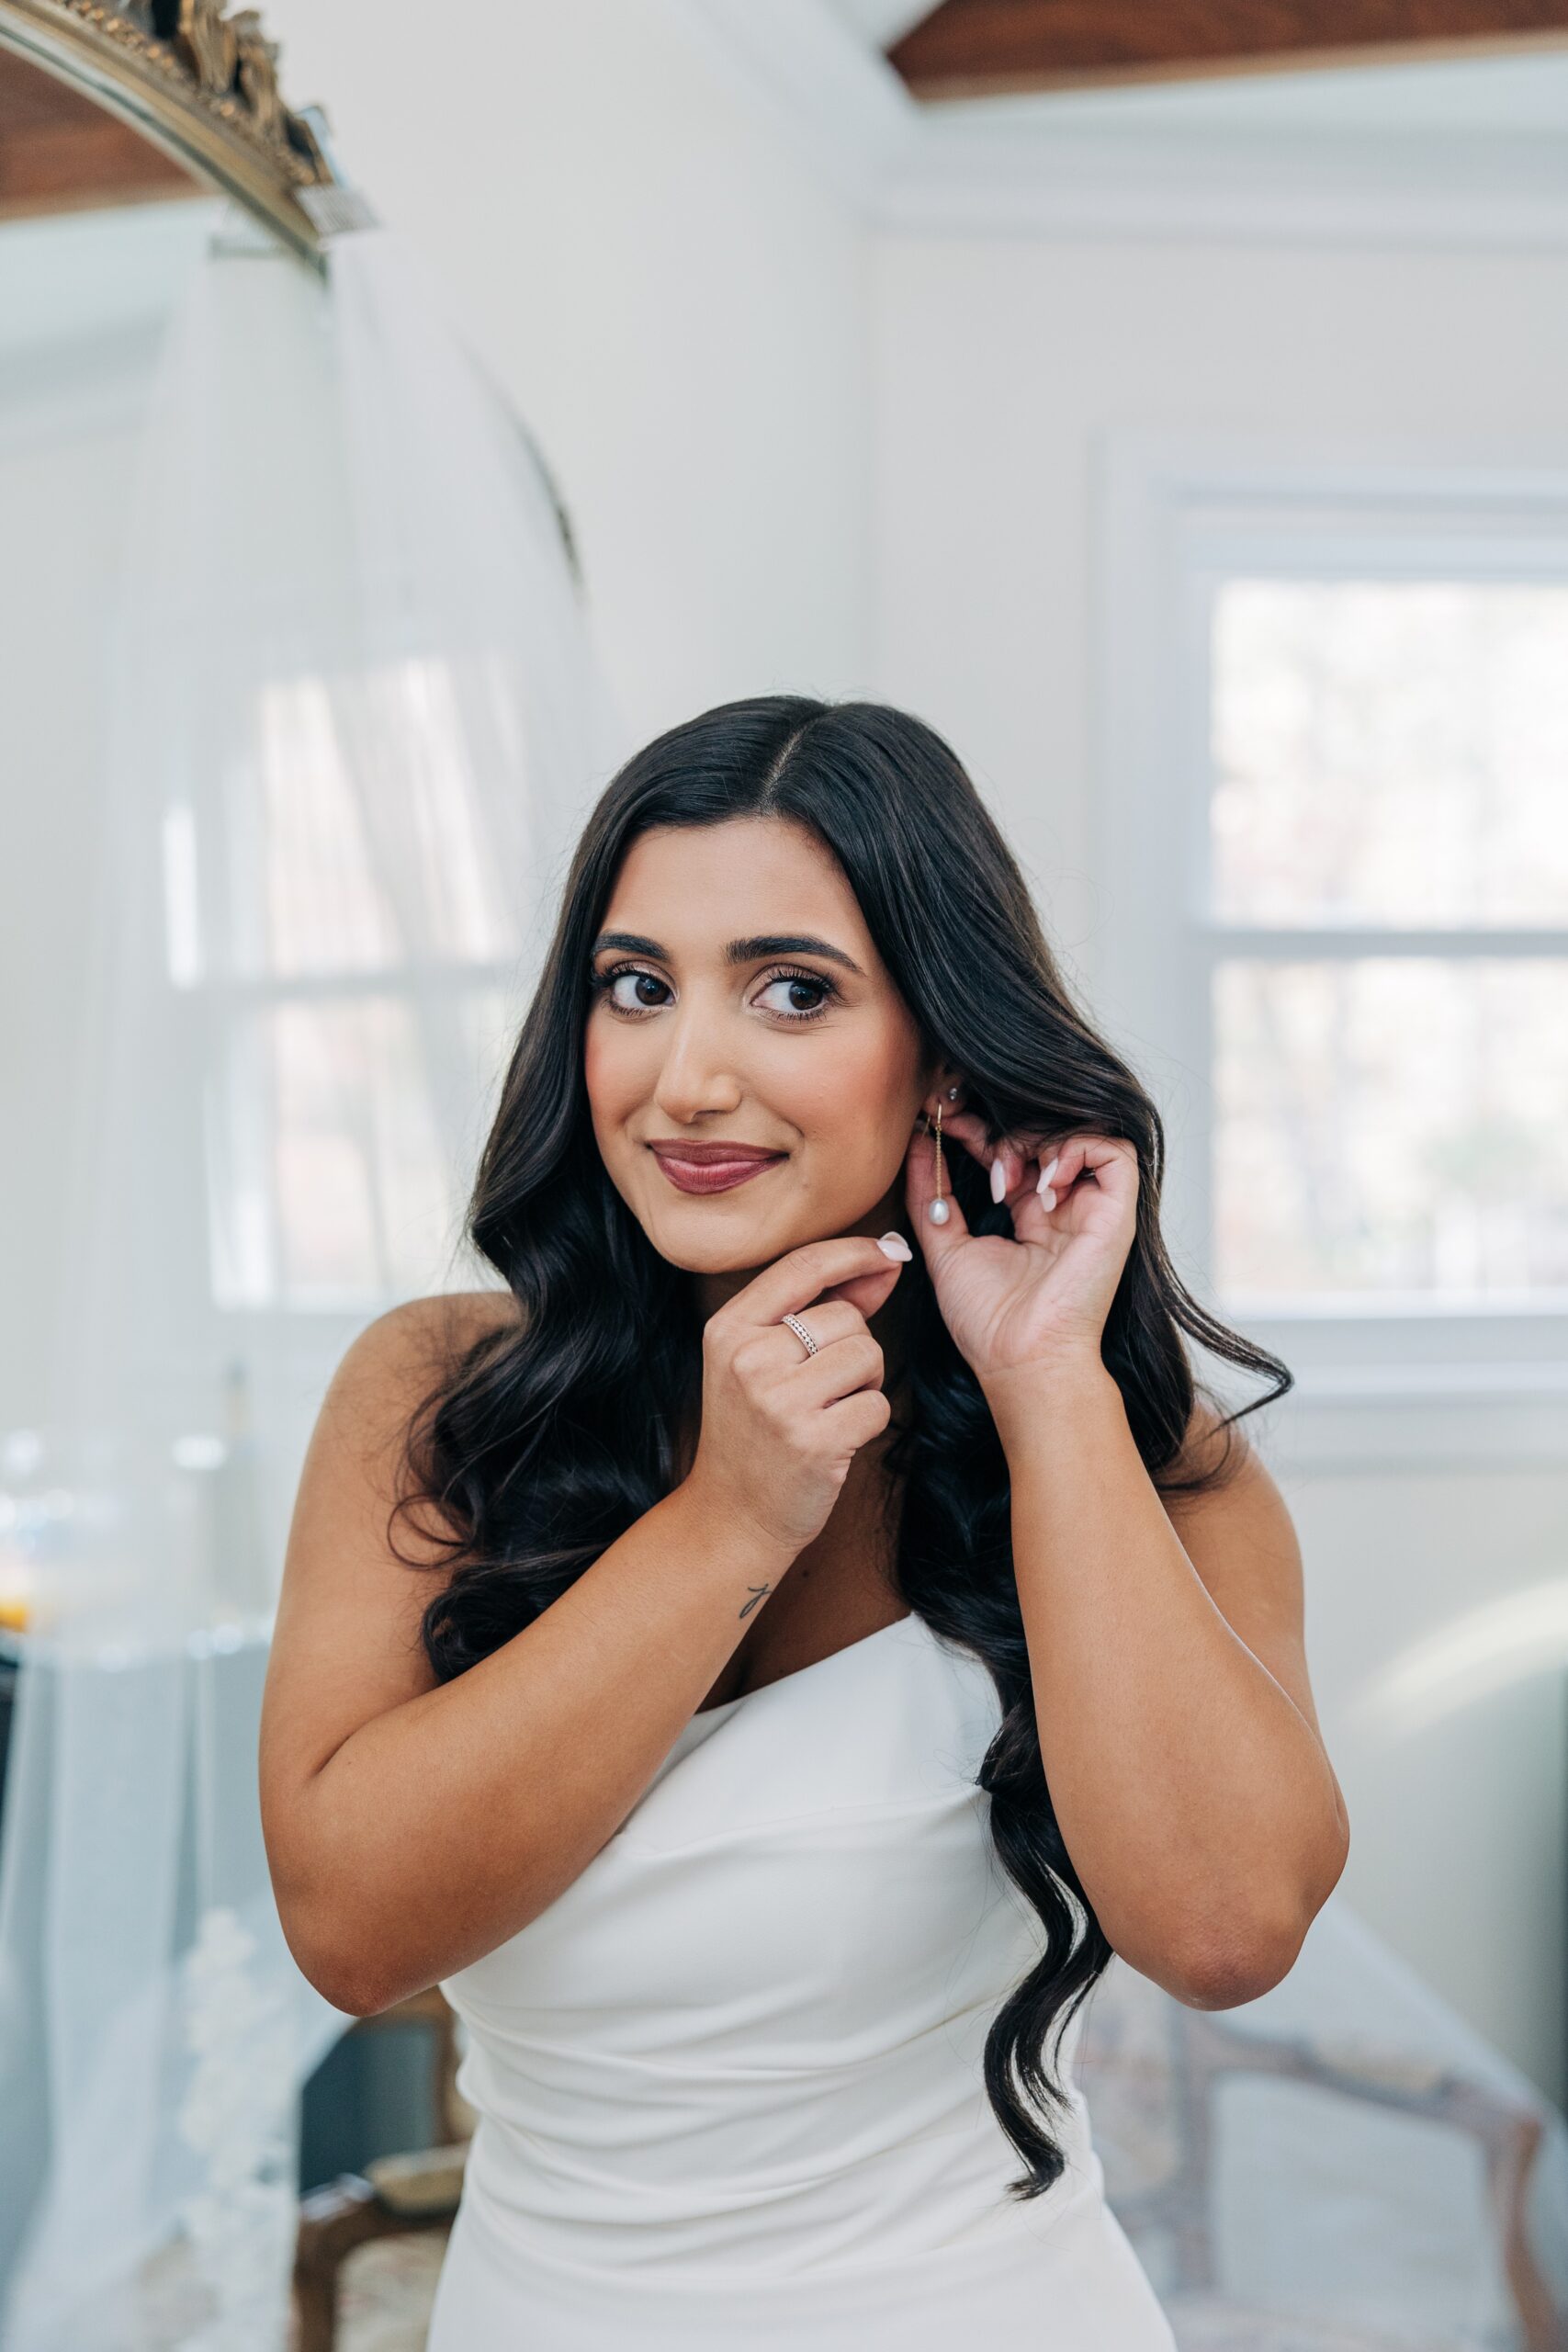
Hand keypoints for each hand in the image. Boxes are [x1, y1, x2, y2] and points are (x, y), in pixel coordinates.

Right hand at [685, 1234, 907, 1561]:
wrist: (731, 1514)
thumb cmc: (752, 1431)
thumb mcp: (760, 1361)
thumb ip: (817, 1309)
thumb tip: (885, 1262)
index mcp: (729, 1329)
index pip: (803, 1267)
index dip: (855, 1252)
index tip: (890, 1252)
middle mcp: (748, 1359)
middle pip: (846, 1317)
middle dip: (856, 1346)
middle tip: (826, 1385)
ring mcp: (778, 1401)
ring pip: (867, 1355)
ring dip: (864, 1382)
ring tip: (828, 1409)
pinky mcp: (813, 1441)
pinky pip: (877, 1405)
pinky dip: (868, 1421)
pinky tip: (836, 1437)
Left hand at [904, 1112, 1138, 1396]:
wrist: (1021, 1359)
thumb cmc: (987, 1321)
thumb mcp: (945, 1247)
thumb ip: (930, 1197)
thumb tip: (913, 1145)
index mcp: (1030, 1214)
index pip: (1011, 1149)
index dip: (977, 1128)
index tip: (938, 1120)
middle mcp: (1064, 1206)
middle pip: (1042, 1133)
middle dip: (998, 1125)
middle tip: (959, 1127)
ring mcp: (1092, 1208)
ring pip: (1081, 1132)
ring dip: (1035, 1140)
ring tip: (1007, 1179)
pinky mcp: (1117, 1213)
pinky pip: (1116, 1152)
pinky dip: (1076, 1150)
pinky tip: (1044, 1184)